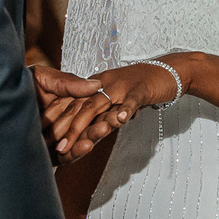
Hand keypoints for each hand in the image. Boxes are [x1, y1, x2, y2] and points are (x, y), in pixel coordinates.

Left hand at [45, 63, 176, 157]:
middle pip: (80, 106)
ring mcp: (121, 86)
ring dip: (88, 124)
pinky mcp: (140, 89)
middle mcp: (103, 84)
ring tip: (81, 143)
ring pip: (99, 104)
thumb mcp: (116, 99)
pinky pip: (130, 100)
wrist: (169, 70)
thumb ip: (102, 112)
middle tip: (59, 148)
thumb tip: (87, 133)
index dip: (61, 121)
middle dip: (68, 128)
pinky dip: (125, 109)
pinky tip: (120, 120)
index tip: (50, 140)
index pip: (73, 104)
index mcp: (95, 86)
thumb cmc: (141, 87)